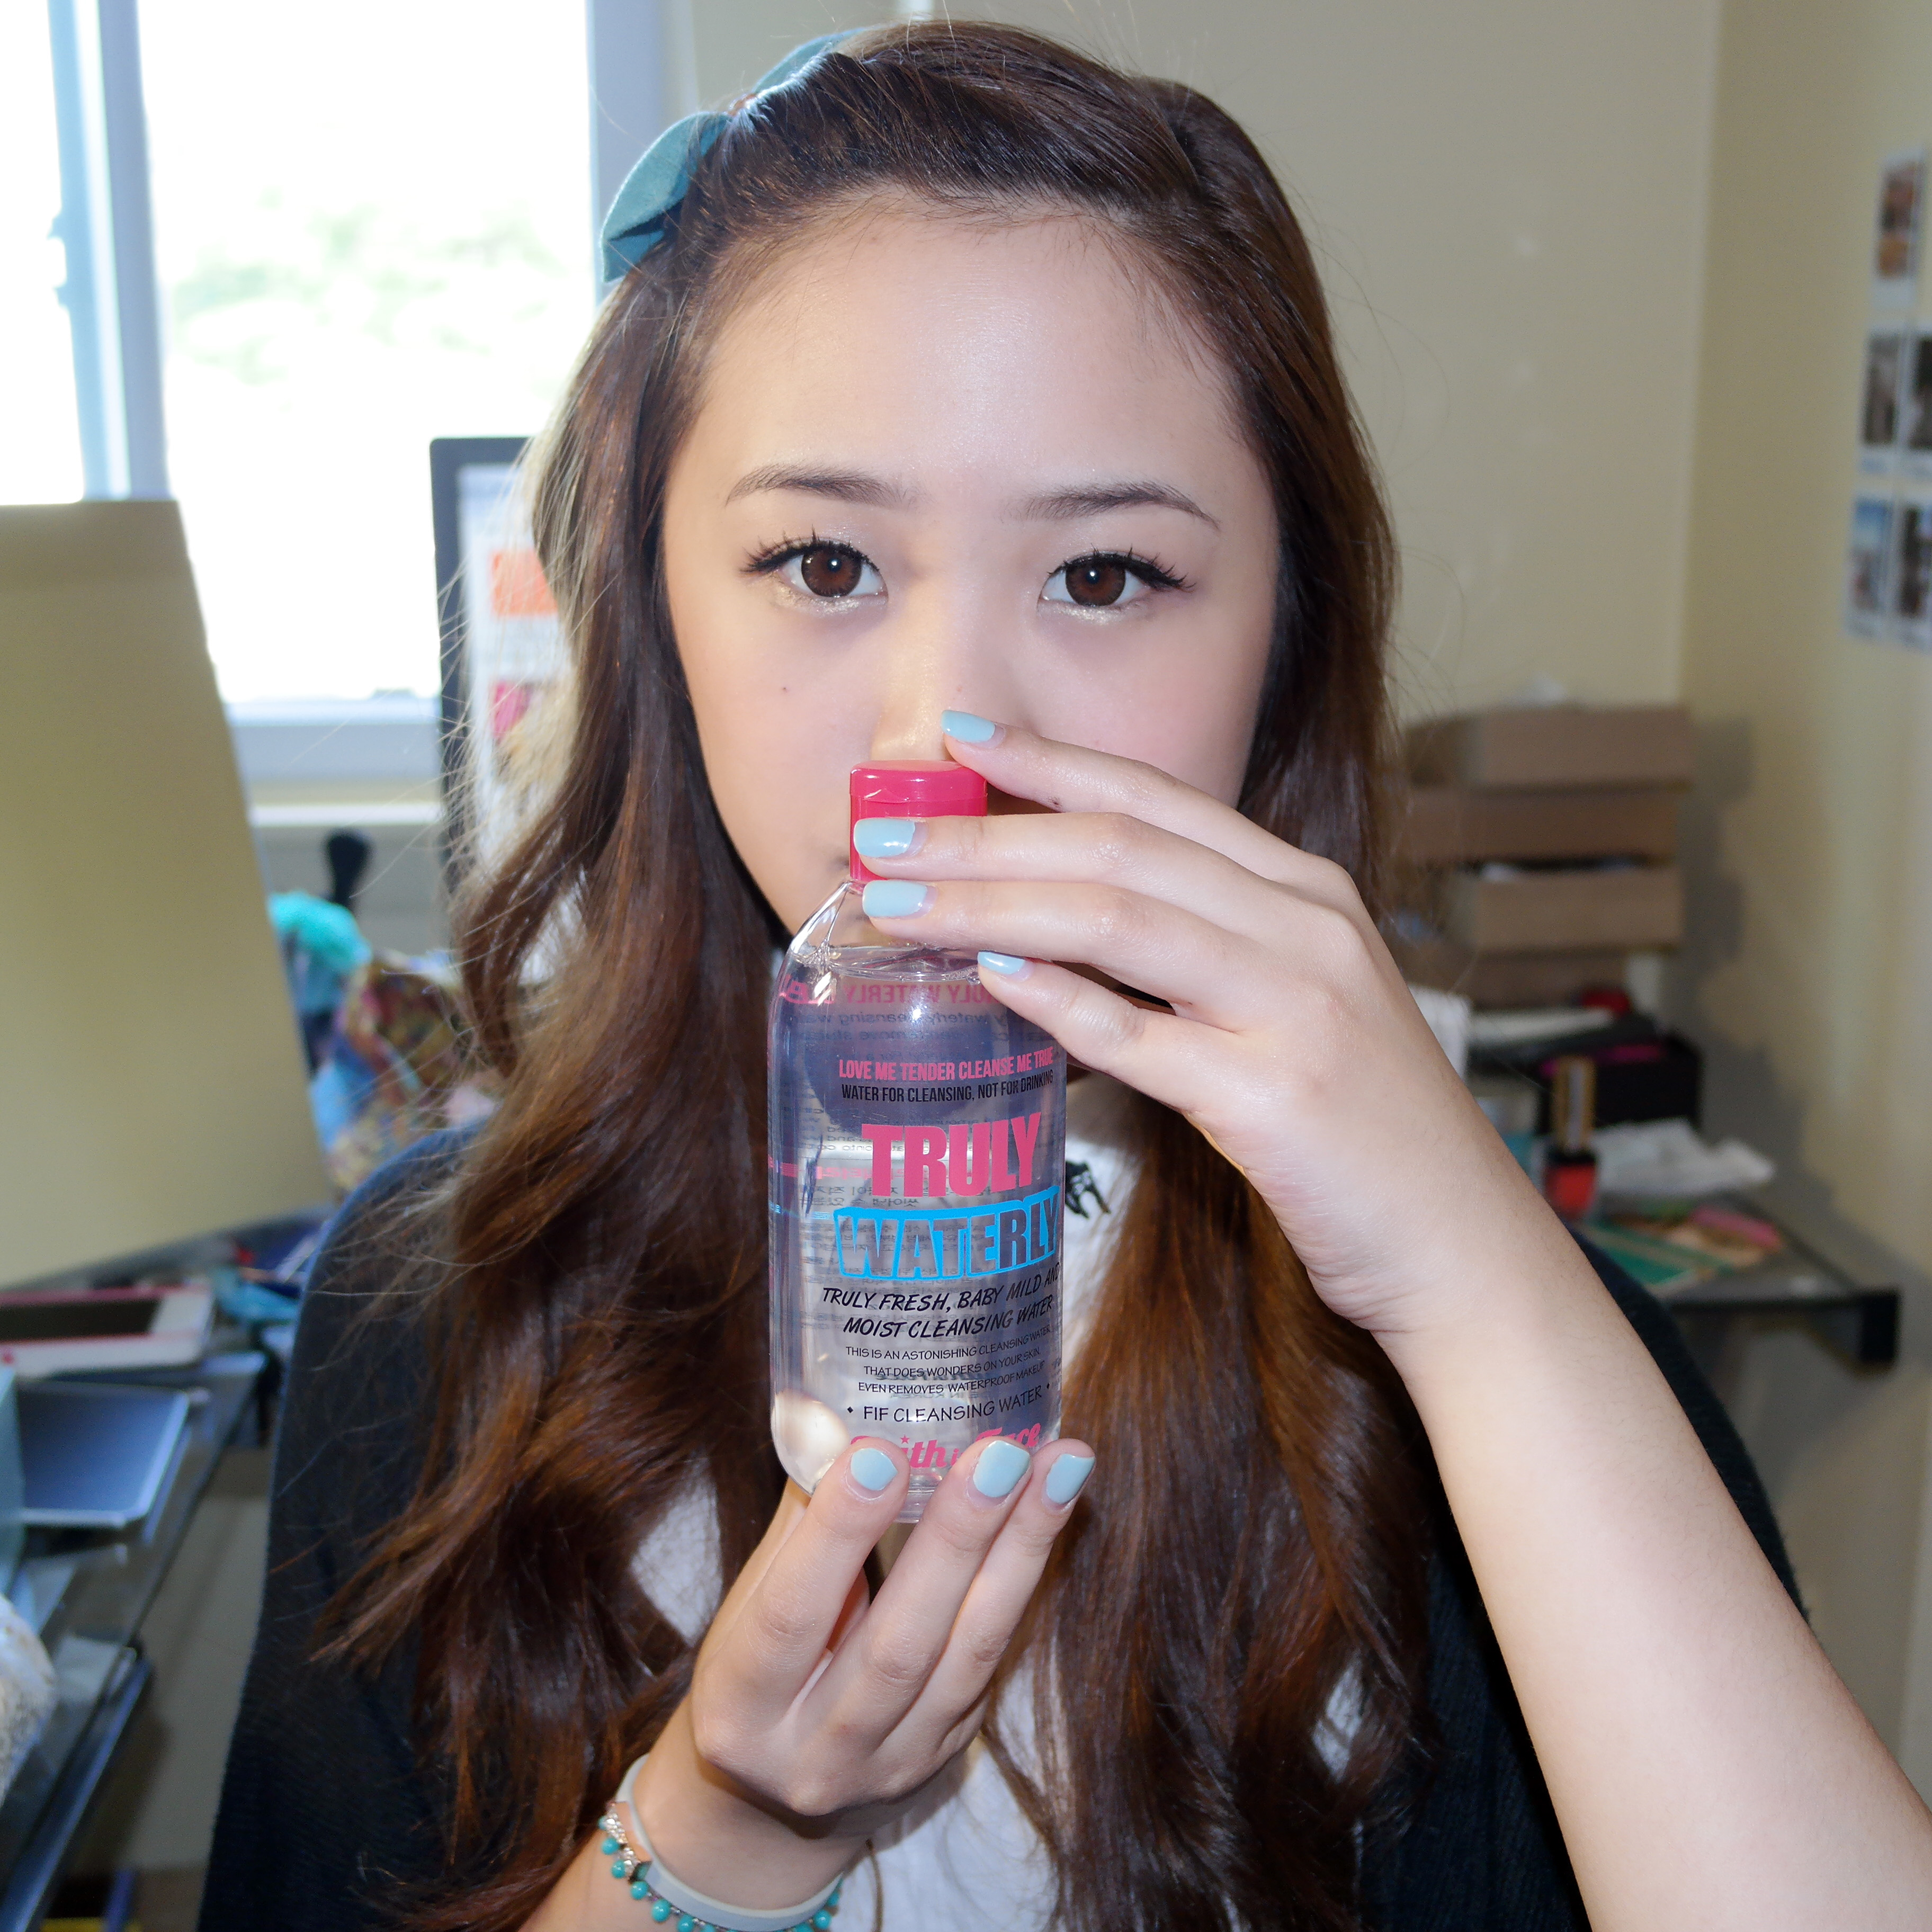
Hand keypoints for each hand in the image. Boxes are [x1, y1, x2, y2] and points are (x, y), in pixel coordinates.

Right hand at [632, 1432, 1093, 1908]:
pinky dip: (1023, 1580)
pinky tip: (1051, 1512)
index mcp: (741, 1709)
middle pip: (897, 1645)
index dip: (837, 1536)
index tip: (881, 1451)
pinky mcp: (946, 1756)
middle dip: (955, 1540)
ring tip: (1057, 1466)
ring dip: (1020, 1550)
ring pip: (966, 1655)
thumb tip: (834, 1416)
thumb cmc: (759, 1670)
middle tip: (1000, 1453)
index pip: (791, 1618)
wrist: (773, 1801)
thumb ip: (799, 1521)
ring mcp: (890, 1767)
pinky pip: (992, 1661)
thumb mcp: (750, 1606)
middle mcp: (814, 1754)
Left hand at [855, 716, 1564, 1342]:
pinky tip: (991, 977)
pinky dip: (1061, 1000)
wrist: (1460, 1244)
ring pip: (1120, 919)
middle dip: (991, 833)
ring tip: (901, 902)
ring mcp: (1294, 1006)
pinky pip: (1143, 1035)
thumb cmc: (1364, 1132)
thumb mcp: (1293, 1008)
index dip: (1054, 763)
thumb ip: (1196, 960)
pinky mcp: (1273, 1097)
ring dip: (996, 900)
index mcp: (1308, 894)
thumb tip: (1052, 942)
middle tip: (885, 838)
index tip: (961, 739)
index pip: (1160, 801)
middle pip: (1122, 848)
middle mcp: (1305, 928)